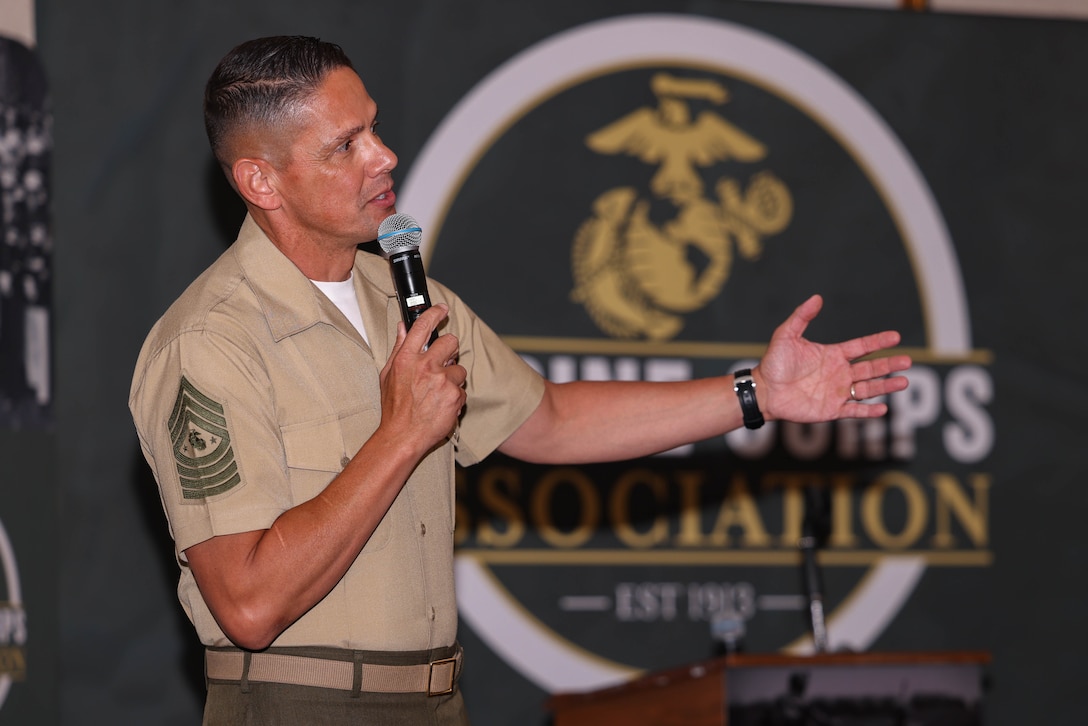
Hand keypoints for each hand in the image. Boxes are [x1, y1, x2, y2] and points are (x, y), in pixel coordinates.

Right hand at [378, 304, 466, 455]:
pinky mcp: (455, 395)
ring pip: (459, 368)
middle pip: (451, 342)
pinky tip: (441, 405)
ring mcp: (442, 381)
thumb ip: (398, 348)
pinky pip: (462, 389)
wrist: (403, 436)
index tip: (442, 308)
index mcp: (406, 359)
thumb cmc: (395, 407)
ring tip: (437, 392)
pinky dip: (454, 397)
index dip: (434, 313)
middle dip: (450, 350)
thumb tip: (402, 326)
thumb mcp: (389, 375)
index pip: (422, 327)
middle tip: (443, 362)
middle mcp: (425, 366)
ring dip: (452, 378)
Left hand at [756, 294, 910, 421]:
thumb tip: (817, 298)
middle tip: (907, 361)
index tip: (896, 336)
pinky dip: (868, 411)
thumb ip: (801, 317)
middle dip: (889, 364)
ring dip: (885, 386)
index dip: (878, 342)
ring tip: (903, 382)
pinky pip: (854, 411)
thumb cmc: (773, 363)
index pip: (861, 347)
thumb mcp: (786, 336)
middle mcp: (839, 373)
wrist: (764, 391)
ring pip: (867, 389)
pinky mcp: (831, 410)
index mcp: (833, 355)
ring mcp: (836, 392)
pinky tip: (883, 408)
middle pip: (870, 368)